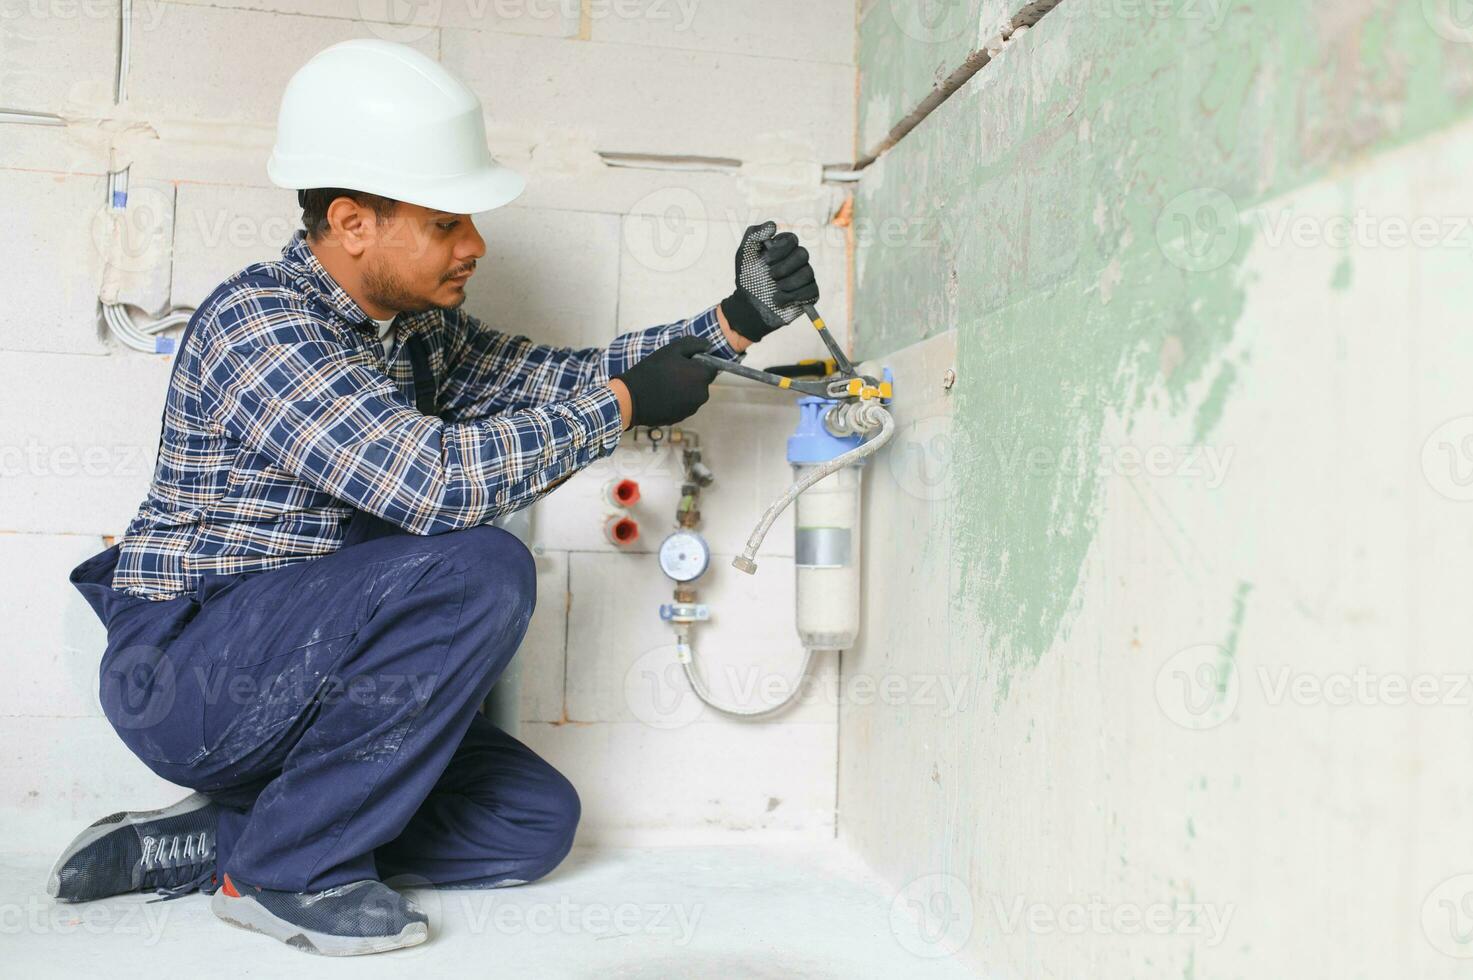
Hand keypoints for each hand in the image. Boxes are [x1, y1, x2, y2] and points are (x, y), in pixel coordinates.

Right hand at [612, 336, 718, 427]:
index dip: (698, 363)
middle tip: (671, 372)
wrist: (632, 398)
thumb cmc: (652, 370)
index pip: (711, 367)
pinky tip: (662, 396)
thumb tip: (709, 345)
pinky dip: (677, 400)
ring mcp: (692, 409)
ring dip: (684, 389)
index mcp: (702, 376)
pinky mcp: (681, 418)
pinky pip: (684, 405)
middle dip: (691, 376)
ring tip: (664, 384)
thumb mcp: (672, 349)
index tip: (683, 362)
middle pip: (702, 382)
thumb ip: (694, 344)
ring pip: (693, 394)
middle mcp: (702, 394)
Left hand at [719, 221, 818, 342]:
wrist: (750, 306)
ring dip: (787, 284)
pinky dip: (794, 297)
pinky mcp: (810, 294)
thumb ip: (754, 235)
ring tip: (774, 291)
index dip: (780, 249)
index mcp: (784, 248)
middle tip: (770, 276)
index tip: (765, 260)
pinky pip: (812, 291)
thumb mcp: (745, 254)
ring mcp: (805, 277)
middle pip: (803, 254)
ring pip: (807, 273)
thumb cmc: (748, 279)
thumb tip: (772, 225)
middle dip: (784, 267)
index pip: (792, 239)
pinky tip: (781, 301)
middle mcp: (797, 260)